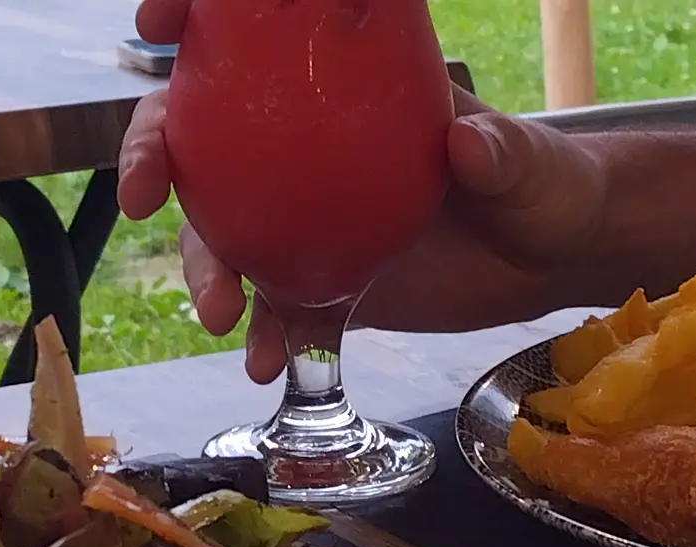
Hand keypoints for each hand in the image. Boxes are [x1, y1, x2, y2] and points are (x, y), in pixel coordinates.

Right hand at [117, 0, 607, 382]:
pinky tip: (266, 363)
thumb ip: (499, 151)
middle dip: (155, 160)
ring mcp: (309, 217)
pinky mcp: (326, 284)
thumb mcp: (531, 163)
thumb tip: (466, 147)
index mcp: (347, 88)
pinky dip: (265, 335)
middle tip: (142, 198)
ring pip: (226, 232)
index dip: (194, 18)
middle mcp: (309, 148)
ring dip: (206, 267)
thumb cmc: (546, 185)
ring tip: (219, 314)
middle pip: (205, 140)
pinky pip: (276, 308)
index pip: (254, 42)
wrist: (553, 263)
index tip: (157, 25)